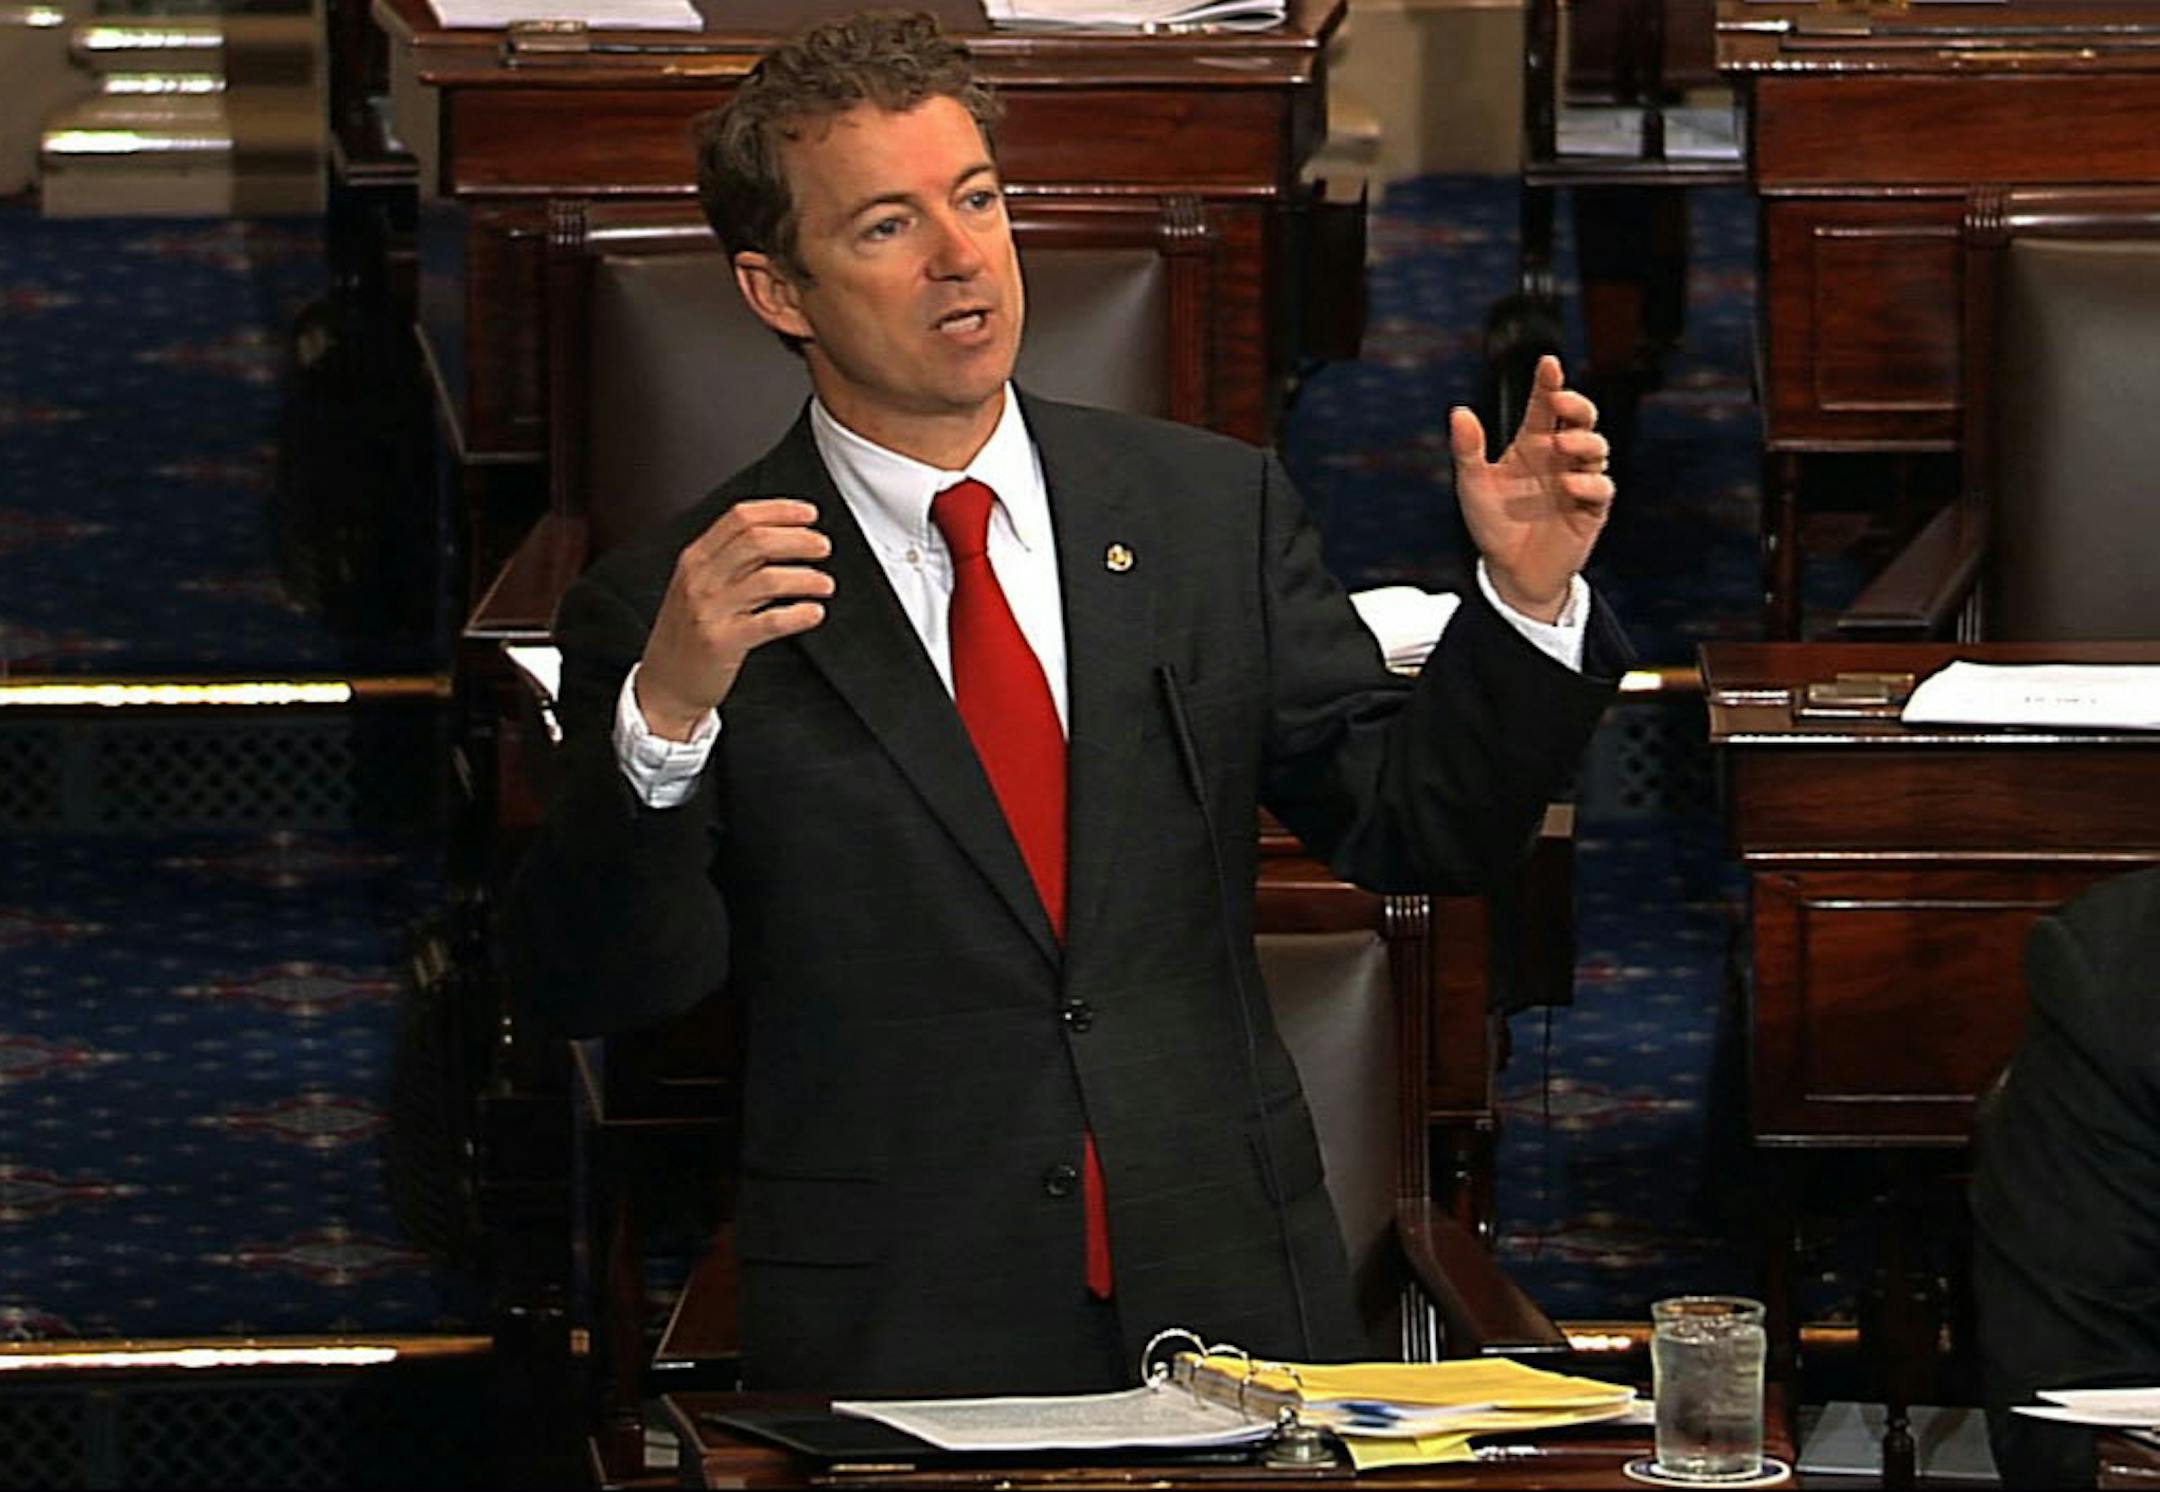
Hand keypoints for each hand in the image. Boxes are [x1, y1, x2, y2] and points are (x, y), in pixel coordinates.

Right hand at [635, 498, 832, 739]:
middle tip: (822, 547)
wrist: (664, 684)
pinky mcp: (723, 642)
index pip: (740, 518)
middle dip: (799, 539)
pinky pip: (769, 622)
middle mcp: (701, 579)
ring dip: (805, 578)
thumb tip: (781, 535)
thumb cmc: (687, 633)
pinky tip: (813, 613)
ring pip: (767, 579)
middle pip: (757, 541)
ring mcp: (710, 610)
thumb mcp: (698, 585)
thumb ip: (730, 559)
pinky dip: (798, 615)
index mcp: (696, 559)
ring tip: (824, 583)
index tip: (808, 514)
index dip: (780, 511)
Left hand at [1448, 355, 1614, 622]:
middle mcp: (1558, 457)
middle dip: (1576, 405)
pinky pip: (1602, 488)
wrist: (1509, 571)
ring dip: (1584, 441)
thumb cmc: (1492, 524)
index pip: (1544, 406)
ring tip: (1562, 444)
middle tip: (1561, 401)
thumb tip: (1458, 412)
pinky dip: (1590, 483)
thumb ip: (1467, 450)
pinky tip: (1571, 484)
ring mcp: (1578, 480)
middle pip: (1580, 419)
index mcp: (1531, 444)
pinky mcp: (1591, 509)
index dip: (1548, 383)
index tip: (1548, 363)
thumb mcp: (1473, 485)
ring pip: (1597, 448)